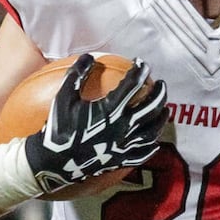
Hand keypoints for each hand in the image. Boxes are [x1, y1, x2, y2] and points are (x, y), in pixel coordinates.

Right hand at [24, 53, 168, 194]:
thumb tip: (88, 56)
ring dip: (160, 118)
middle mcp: (123, 127)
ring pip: (151, 130)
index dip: (139, 71)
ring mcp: (124, 145)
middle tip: (161, 84)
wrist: (54, 162)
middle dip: (159, 93)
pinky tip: (154, 141)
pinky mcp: (121, 160)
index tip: (141, 63)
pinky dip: (151, 146)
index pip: (132, 85)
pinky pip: (142, 153)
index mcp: (110, 110)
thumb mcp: (63, 98)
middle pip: (150, 107)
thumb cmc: (58, 127)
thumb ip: (77, 75)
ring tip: (165, 109)